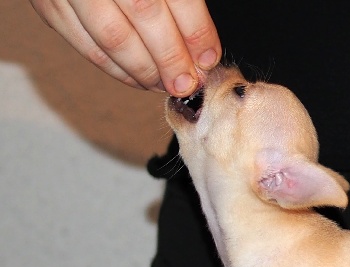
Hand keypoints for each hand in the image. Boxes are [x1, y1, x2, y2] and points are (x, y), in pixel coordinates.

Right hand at [29, 0, 220, 96]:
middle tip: (188, 83)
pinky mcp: (49, 4)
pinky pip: (86, 46)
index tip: (209, 58)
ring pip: (113, 38)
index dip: (196, 32)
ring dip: (146, 70)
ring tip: (167, 84)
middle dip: (172, 58)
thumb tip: (202, 48)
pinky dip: (116, 69)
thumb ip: (180, 1)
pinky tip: (138, 78)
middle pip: (145, 14)